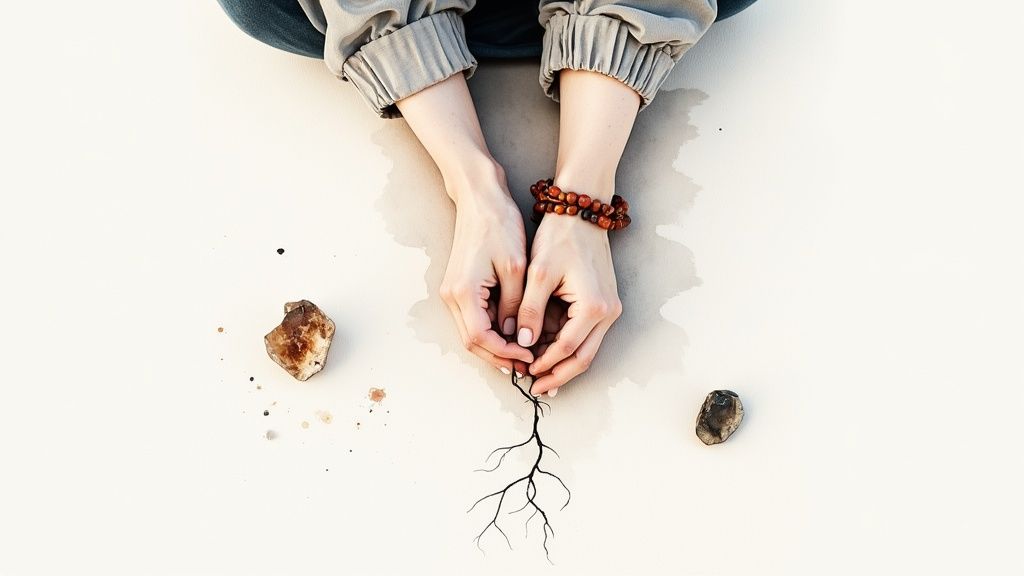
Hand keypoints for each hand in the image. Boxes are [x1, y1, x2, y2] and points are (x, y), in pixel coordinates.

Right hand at [439, 161, 534, 374]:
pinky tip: (511, 333)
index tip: (527, 356)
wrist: (479, 199)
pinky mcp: (458, 287)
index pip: (480, 338)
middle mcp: (451, 296)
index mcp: (464, 292)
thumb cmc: (499, 226)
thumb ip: (515, 305)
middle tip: (525, 364)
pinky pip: (472, 319)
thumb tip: (515, 335)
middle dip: (498, 356)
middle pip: (471, 342)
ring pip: (470, 333)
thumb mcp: (516, 268)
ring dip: (494, 346)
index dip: (504, 353)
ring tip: (522, 352)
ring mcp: (452, 292)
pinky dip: (490, 331)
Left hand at [517, 212, 621, 395]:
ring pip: (587, 349)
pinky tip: (547, 353)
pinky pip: (586, 334)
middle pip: (584, 358)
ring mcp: (609, 309)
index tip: (524, 373)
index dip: (544, 364)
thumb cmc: (560, 238)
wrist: (582, 213)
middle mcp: (608, 312)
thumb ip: (529, 311)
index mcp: (593, 306)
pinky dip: (568, 347)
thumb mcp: (538, 274)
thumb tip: (522, 342)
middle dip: (558, 375)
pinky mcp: (604, 303)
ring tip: (539, 377)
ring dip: (563, 364)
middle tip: (535, 388)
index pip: (567, 348)